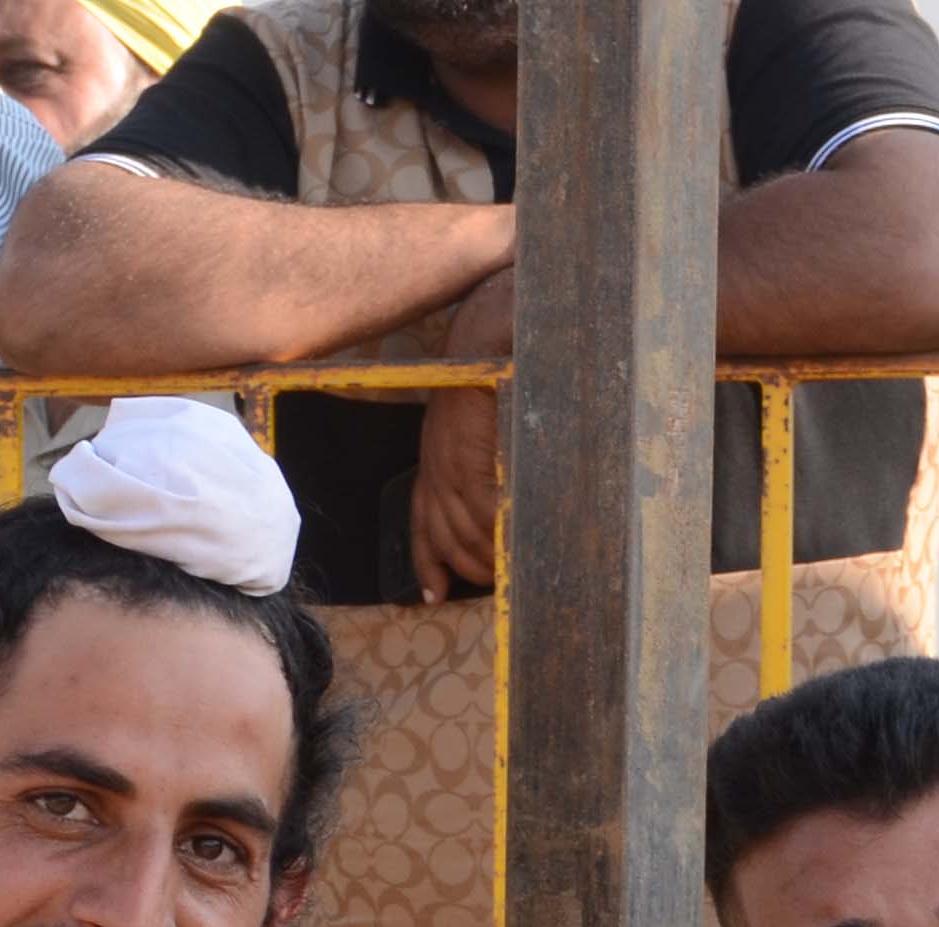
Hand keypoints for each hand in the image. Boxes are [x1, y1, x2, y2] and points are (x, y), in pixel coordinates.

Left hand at [409, 264, 514, 602]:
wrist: (494, 321)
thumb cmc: (499, 366)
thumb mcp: (482, 420)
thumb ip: (487, 456)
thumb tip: (503, 494)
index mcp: (435, 455)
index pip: (423, 521)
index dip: (428, 561)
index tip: (435, 594)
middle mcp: (434, 459)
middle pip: (443, 533)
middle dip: (466, 565)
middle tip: (495, 584)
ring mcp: (448, 454)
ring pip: (464, 526)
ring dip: (488, 553)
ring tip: (513, 568)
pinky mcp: (468, 445)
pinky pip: (483, 504)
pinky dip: (498, 528)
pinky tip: (514, 542)